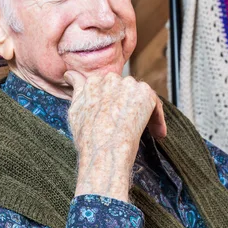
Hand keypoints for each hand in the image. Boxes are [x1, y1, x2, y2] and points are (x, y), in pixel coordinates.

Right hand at [64, 71, 166, 201]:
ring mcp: (129, 85)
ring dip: (142, 110)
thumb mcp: (74, 111)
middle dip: (126, 105)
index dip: (112, 103)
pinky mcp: (146, 93)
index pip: (107, 87)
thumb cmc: (88, 138)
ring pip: (139, 95)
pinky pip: (155, 104)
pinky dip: (157, 119)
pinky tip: (157, 133)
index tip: (114, 118)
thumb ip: (77, 89)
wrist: (104, 152)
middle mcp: (111, 79)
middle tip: (127, 126)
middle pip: (124, 89)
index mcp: (92, 81)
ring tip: (143, 131)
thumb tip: (70, 75)